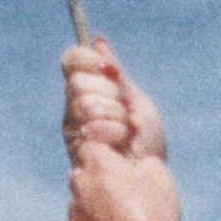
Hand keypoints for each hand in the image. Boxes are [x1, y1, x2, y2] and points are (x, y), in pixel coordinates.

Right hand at [60, 41, 165, 162]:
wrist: (148, 178)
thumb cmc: (146, 146)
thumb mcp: (135, 101)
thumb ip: (115, 75)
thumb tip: (98, 42)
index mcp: (89, 93)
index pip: (72, 61)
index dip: (86, 59)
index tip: (110, 71)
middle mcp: (75, 109)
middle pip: (78, 79)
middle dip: (109, 95)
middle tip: (124, 116)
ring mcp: (73, 128)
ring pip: (83, 99)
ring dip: (114, 114)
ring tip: (124, 135)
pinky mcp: (77, 146)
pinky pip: (91, 121)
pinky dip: (113, 130)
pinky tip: (118, 146)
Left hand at [62, 132, 179, 220]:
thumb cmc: (154, 220)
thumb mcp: (162, 180)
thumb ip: (146, 164)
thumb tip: (140, 164)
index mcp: (99, 163)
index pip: (94, 147)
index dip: (108, 159)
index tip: (122, 173)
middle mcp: (79, 183)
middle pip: (83, 175)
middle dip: (97, 183)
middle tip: (122, 200)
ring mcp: (72, 212)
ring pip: (79, 204)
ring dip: (93, 210)